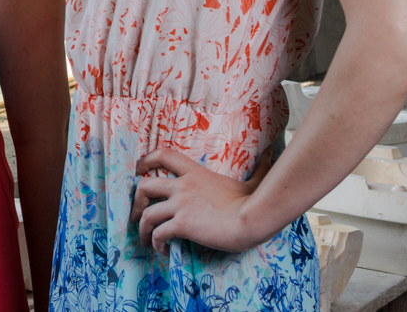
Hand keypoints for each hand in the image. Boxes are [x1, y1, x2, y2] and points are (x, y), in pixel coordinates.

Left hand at [130, 148, 272, 255]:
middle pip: (145, 186)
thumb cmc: (255, 202)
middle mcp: (183, 186)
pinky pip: (159, 234)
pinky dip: (156, 243)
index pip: (163, 155)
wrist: (254, 218)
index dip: (146, 160)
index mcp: (196, 173)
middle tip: (137, 213)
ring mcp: (181, 205)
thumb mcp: (253, 182)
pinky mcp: (183, 225)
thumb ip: (257, 170)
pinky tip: (162, 250)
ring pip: (147, 214)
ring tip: (145, 240)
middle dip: (136, 201)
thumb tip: (270, 156)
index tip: (139, 170)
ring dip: (142, 228)